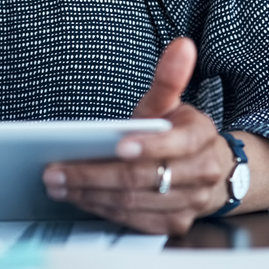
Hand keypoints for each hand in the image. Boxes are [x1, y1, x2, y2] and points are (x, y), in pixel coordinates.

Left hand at [42, 39, 235, 235]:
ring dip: (91, 194)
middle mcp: (201, 173)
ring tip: (58, 183)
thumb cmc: (179, 133)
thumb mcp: (172, 103)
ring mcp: (189, 203)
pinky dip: (102, 209)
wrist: (210, 172)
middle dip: (97, 174)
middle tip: (58, 170)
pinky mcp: (173, 224)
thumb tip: (181, 45)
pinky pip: (134, 220)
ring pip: (135, 202)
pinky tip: (77, 197)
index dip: (148, 146)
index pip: (176, 144)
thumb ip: (170, 77)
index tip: (119, 145)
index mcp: (201, 138)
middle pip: (145, 178)